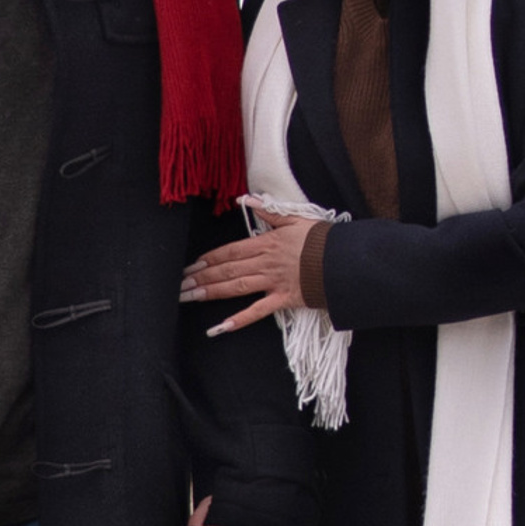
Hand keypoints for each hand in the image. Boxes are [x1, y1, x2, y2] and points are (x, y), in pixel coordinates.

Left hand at [181, 208, 318, 332]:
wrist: (343, 260)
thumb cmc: (321, 239)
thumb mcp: (295, 218)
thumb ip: (269, 210)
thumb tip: (247, 198)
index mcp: (266, 243)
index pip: (230, 251)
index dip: (209, 258)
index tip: (191, 265)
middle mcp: (265, 263)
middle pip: (227, 270)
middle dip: (201, 277)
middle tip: (180, 285)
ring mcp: (272, 282)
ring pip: (235, 288)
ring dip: (211, 293)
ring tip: (190, 297)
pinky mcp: (283, 299)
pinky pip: (258, 311)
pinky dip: (239, 320)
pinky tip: (220, 327)